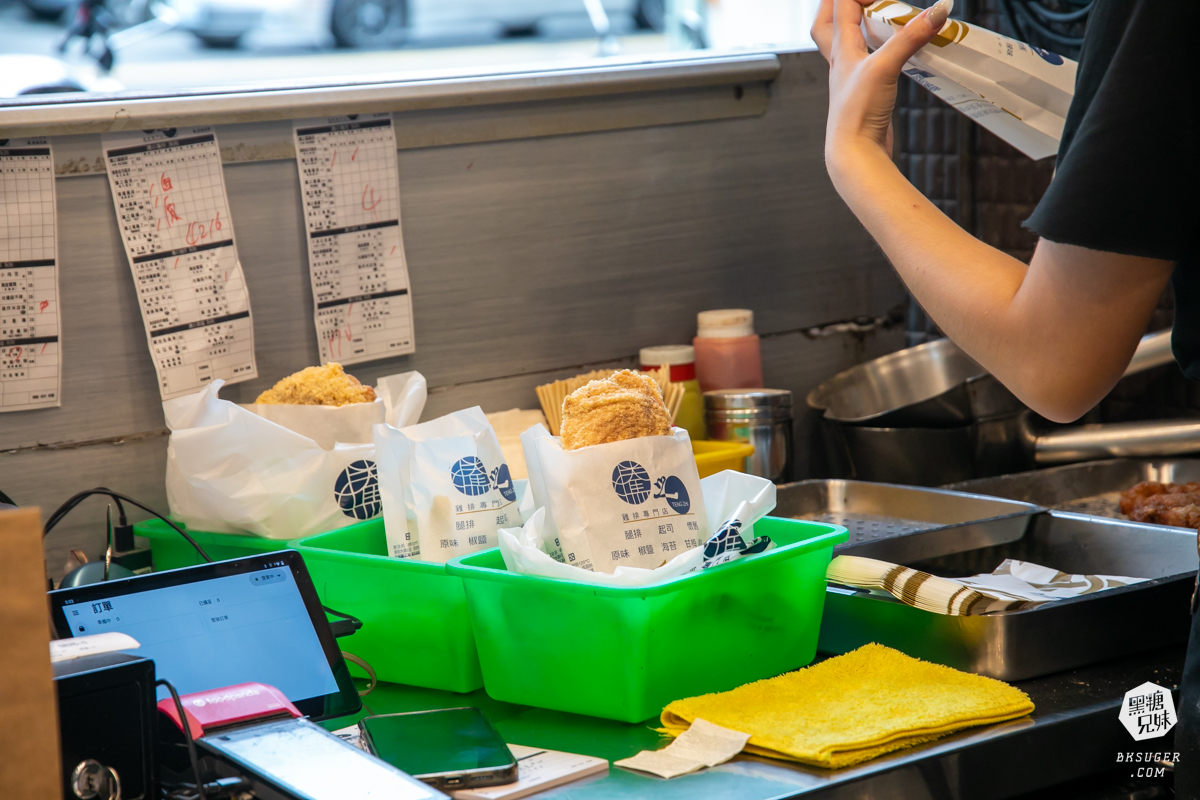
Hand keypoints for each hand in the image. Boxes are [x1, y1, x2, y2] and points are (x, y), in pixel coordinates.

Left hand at [811, 0, 950, 165]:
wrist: (856, 154)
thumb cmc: (858, 113)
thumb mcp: (884, 67)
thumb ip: (910, 37)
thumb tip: (939, 10)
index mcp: (840, 50)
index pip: (840, 6)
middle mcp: (840, 62)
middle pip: (827, 25)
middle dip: (837, 5)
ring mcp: (851, 79)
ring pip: (845, 45)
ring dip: (855, 27)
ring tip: (874, 16)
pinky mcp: (864, 94)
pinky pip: (865, 64)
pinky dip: (875, 51)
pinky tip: (890, 53)